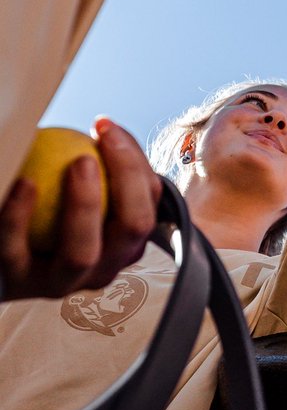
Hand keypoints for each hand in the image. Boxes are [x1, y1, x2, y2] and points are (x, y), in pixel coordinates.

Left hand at [0, 120, 160, 299]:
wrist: (2, 245)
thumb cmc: (46, 206)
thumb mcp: (80, 187)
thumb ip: (98, 165)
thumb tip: (105, 126)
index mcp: (126, 243)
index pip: (149, 202)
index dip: (136, 162)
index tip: (106, 127)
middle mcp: (103, 268)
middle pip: (133, 228)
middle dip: (127, 181)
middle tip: (102, 143)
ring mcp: (62, 282)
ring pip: (83, 254)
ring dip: (85, 205)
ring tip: (76, 163)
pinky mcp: (18, 283)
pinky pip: (19, 250)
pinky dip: (22, 215)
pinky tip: (24, 181)